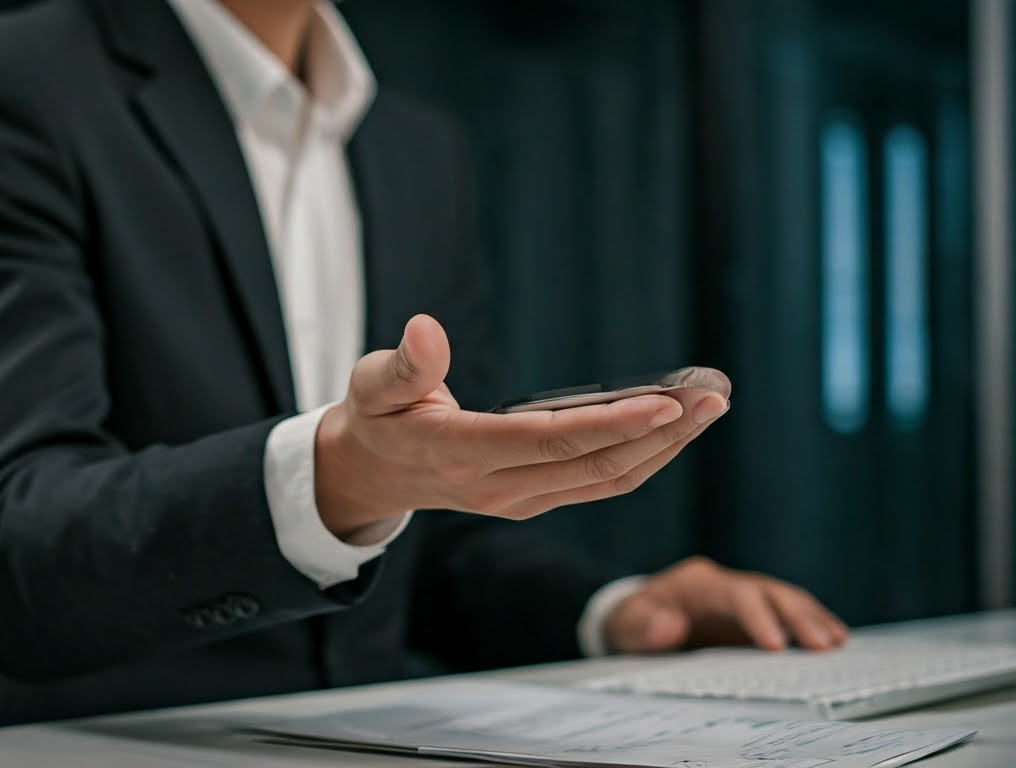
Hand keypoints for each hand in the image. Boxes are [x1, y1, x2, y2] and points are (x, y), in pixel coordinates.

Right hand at [313, 314, 730, 536]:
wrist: (372, 474)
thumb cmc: (376, 418)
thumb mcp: (373, 385)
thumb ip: (404, 364)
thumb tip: (425, 328)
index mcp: (460, 453)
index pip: (547, 442)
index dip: (610, 424)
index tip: (666, 401)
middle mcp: (497, 487)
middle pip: (593, 467)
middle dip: (661, 433)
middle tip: (714, 394)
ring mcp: (519, 501)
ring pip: (606, 480)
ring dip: (664, 447)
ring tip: (709, 405)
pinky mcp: (534, 500)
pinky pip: (599, 483)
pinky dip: (643, 457)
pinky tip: (674, 426)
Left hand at [604, 556, 848, 652]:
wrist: (637, 621)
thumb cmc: (632, 622)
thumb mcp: (626, 625)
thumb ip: (642, 625)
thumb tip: (669, 626)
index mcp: (699, 583)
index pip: (736, 594)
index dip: (758, 617)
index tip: (776, 646)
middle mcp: (727, 584)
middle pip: (770, 591)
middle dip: (798, 616)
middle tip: (824, 645)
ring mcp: (745, 598)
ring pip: (786, 599)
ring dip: (813, 619)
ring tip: (837, 643)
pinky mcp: (756, 616)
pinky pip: (789, 614)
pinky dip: (812, 623)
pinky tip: (835, 640)